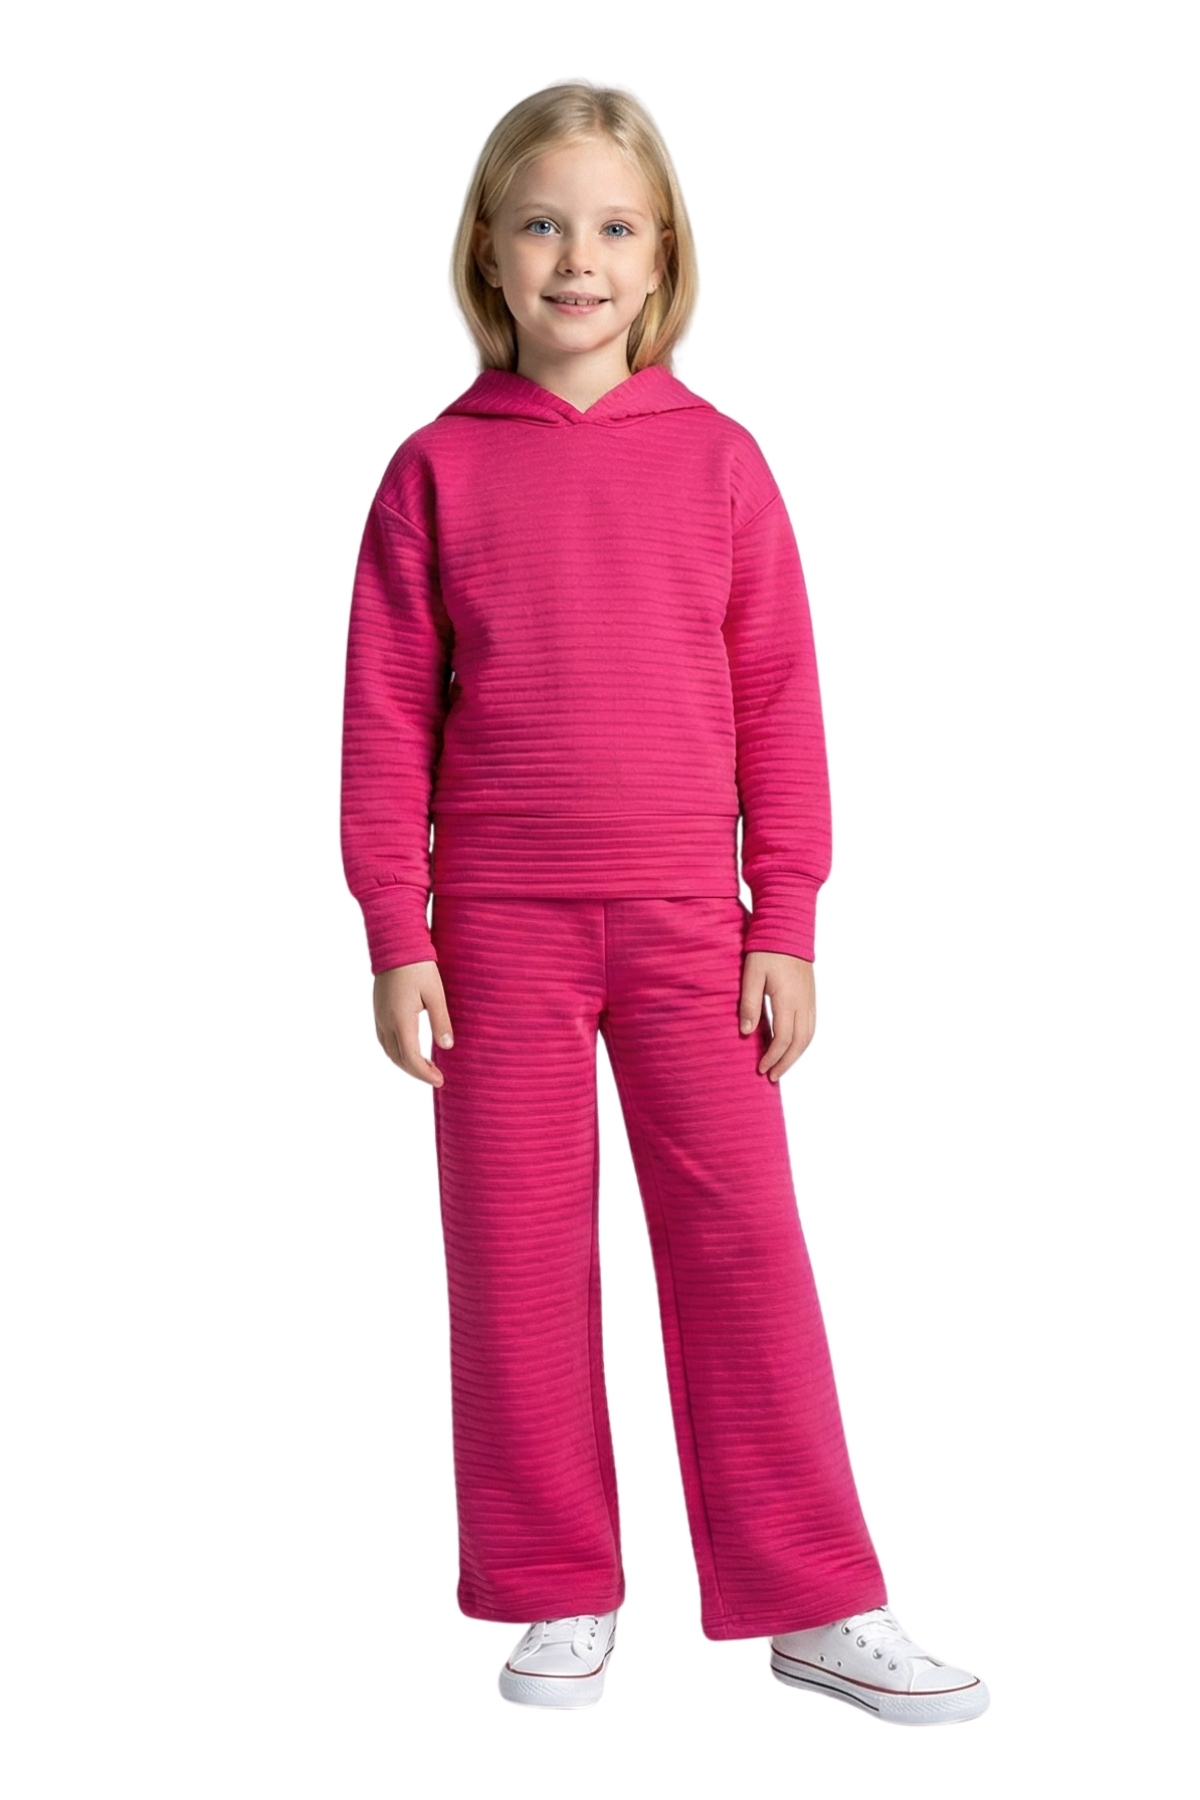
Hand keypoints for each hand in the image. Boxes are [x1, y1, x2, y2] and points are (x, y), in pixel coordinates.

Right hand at [373, 961, 453, 1085]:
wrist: (395, 944)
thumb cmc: (419, 966)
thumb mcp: (435, 993)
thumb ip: (441, 1021)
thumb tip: (447, 1047)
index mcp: (401, 1019)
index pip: (410, 1058)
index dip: (424, 1073)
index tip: (440, 1080)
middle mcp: (386, 1021)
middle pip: (398, 1058)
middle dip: (416, 1072)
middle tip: (435, 1077)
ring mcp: (379, 1016)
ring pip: (389, 1050)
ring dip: (405, 1063)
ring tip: (424, 1067)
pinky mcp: (378, 1009)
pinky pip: (385, 1039)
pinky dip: (397, 1051)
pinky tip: (410, 1049)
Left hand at [739, 951, 814, 1081]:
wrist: (787, 929)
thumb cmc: (766, 950)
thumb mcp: (751, 975)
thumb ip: (749, 1004)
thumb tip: (746, 1033)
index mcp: (788, 999)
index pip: (783, 1038)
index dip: (772, 1056)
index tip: (761, 1068)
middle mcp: (803, 1003)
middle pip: (799, 1042)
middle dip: (786, 1062)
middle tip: (772, 1076)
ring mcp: (809, 999)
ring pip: (808, 1036)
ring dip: (796, 1055)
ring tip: (782, 1066)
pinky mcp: (810, 995)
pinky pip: (811, 1025)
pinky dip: (803, 1041)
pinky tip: (792, 1046)